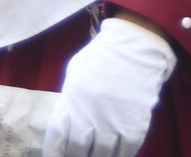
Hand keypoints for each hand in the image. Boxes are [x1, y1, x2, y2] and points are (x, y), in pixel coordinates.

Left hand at [42, 17, 175, 156]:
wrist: (136, 45)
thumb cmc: (103, 55)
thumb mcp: (75, 72)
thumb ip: (69, 97)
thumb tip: (68, 119)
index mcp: (71, 101)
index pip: (57, 137)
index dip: (54, 151)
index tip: (55, 156)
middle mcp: (89, 116)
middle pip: (77, 151)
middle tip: (78, 155)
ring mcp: (113, 123)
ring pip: (101, 155)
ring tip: (95, 155)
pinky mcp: (134, 126)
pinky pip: (125, 152)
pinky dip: (119, 156)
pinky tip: (115, 154)